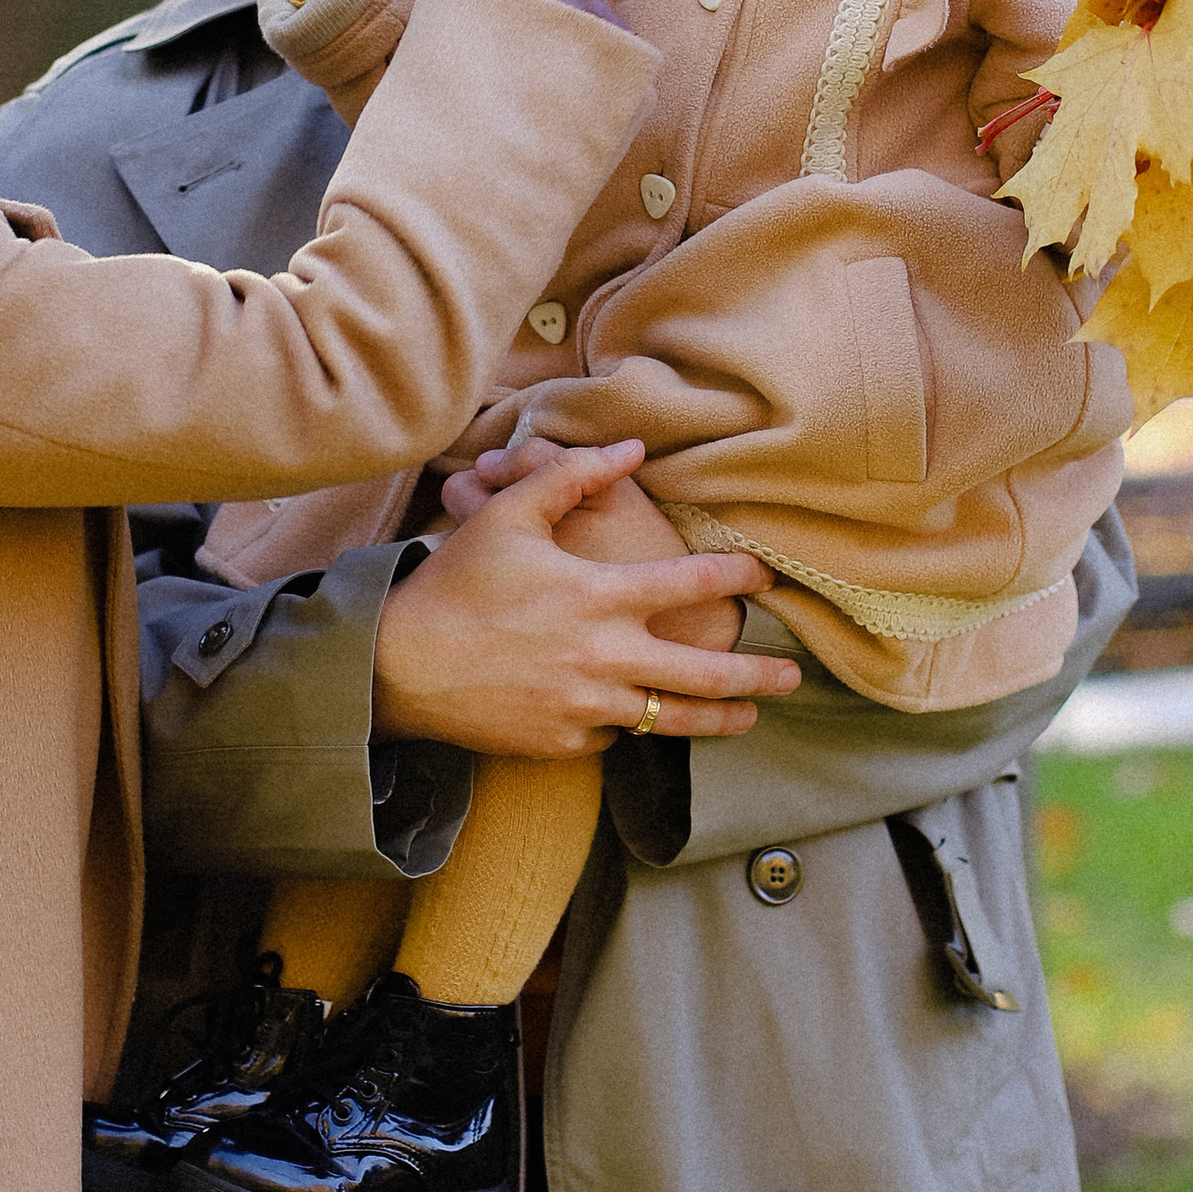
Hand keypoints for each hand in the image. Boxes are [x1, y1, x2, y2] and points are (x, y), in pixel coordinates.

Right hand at [371, 438, 798, 757]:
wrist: (399, 667)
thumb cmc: (454, 583)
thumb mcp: (507, 515)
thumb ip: (572, 477)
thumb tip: (632, 450)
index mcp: (598, 595)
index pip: (692, 583)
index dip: (737, 578)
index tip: (766, 578)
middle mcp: (604, 656)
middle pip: (706, 673)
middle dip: (759, 675)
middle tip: (794, 677)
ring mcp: (587, 706)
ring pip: (674, 719)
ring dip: (722, 717)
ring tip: (750, 716)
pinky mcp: (565, 741)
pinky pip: (615, 735)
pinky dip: (633, 723)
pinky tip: (645, 716)